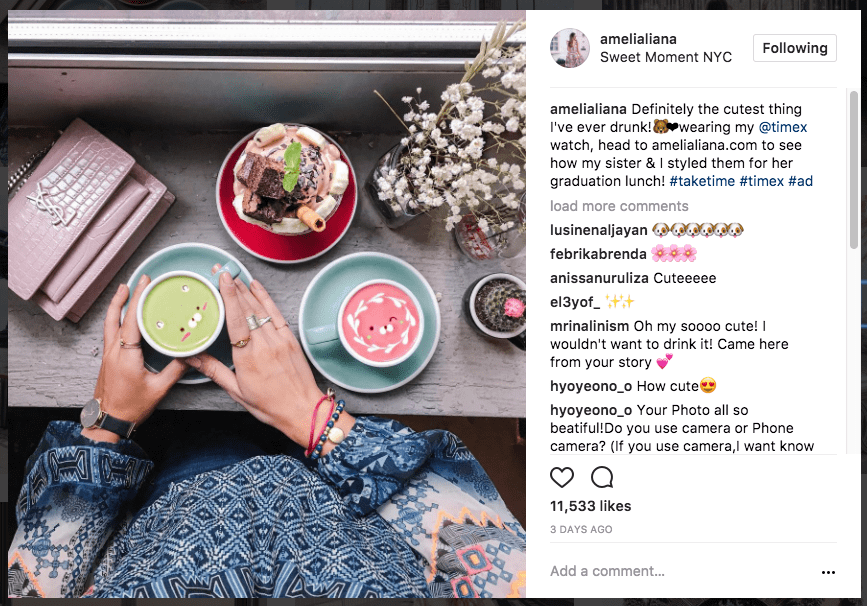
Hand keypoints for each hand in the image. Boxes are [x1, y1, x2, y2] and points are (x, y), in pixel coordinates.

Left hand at [85, 276, 187, 443]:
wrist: (108, 421)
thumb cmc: (131, 407)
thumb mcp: (158, 389)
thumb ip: (175, 369)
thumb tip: (189, 355)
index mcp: (126, 355)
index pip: (132, 320)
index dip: (139, 299)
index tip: (145, 283)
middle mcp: (113, 351)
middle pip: (115, 317)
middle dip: (125, 297)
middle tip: (134, 281)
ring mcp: (108, 355)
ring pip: (109, 323)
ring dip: (116, 306)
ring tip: (123, 292)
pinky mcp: (107, 360)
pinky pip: (110, 333)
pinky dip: (115, 319)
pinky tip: (123, 318)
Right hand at [186, 273, 354, 453]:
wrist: (303, 410)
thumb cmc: (270, 405)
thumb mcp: (236, 391)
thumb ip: (213, 370)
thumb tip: (189, 357)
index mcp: (247, 357)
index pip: (236, 319)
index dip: (228, 296)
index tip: (221, 278)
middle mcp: (264, 344)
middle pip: (247, 308)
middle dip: (233, 286)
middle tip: (220, 269)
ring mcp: (279, 339)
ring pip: (260, 308)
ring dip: (246, 289)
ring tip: (234, 274)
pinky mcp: (290, 338)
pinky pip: (276, 312)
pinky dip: (265, 297)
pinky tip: (256, 286)